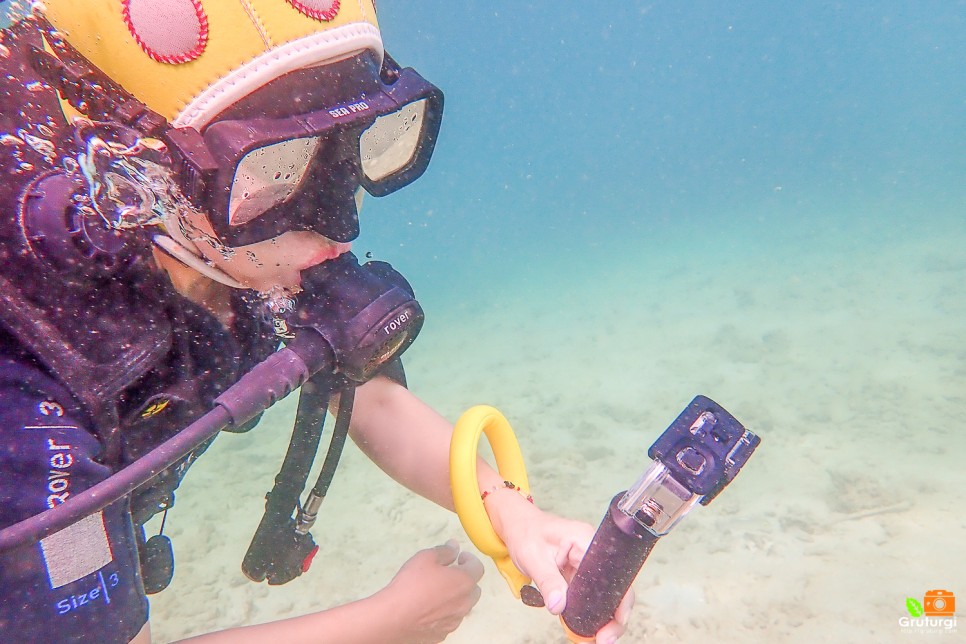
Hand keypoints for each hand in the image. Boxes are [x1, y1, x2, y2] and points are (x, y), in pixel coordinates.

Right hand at [375, 540, 483, 643]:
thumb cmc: (410, 584)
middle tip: (447, 574)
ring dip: (455, 597)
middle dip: (464, 580)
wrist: (393, 617)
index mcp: (464, 582)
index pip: (478, 568)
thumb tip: (454, 546)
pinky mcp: (443, 633)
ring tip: (436, 592)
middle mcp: (465, 603)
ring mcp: (455, 621)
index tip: (459, 557)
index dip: (470, 560)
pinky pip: (449, 620)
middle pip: (473, 589)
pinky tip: (428, 608)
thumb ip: (444, 551)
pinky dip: (444, 612)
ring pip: (462, 606)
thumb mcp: (425, 557)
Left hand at [487, 492, 633, 643]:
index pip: (614, 573)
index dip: (619, 601)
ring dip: (600, 618)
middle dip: (613, 616)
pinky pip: (589, 596)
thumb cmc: (525, 532)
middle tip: (604, 639)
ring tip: (595, 639)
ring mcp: (587, 564)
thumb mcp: (533, 557)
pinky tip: (584, 629)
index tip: (613, 623)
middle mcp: (592, 552)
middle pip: (614, 587)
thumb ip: (547, 581)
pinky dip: (587, 613)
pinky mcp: (579, 574)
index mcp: (586, 541)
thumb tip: (559, 606)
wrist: (516, 525)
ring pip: (603, 595)